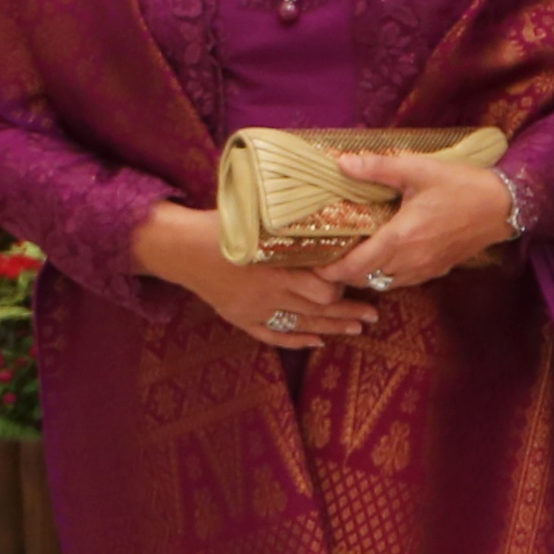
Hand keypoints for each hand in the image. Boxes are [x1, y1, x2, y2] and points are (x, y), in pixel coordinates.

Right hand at [132, 202, 375, 346]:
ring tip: (358, 328)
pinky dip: (297, 340)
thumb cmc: (221, 226)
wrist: (180, 248)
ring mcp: (254, 310)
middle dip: (348, 311)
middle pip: (319, 310)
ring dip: (332, 327)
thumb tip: (329, 213)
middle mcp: (268, 294)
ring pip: (302, 325)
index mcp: (276, 268)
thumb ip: (292, 226)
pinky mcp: (240, 319)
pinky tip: (317, 341)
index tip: (358, 279)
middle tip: (373, 312)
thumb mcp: (259, 220)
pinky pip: (273, 336)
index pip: (322, 288)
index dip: (343, 287)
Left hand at [330, 149, 518, 292]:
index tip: (314, 264)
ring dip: (365, 276)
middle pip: (364, 280)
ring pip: (383, 284)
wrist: (504, 205)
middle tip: (328, 258)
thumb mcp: (419, 169)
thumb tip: (341, 163)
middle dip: (342, 275)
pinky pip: (402, 281)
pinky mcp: (437, 270)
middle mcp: (409, 261)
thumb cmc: (461, 185)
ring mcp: (425, 269)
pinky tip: (386, 258)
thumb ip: (378, 168)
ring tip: (354, 259)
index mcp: (400, 238)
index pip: (354, 267)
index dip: (330, 271)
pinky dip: (386, 275)